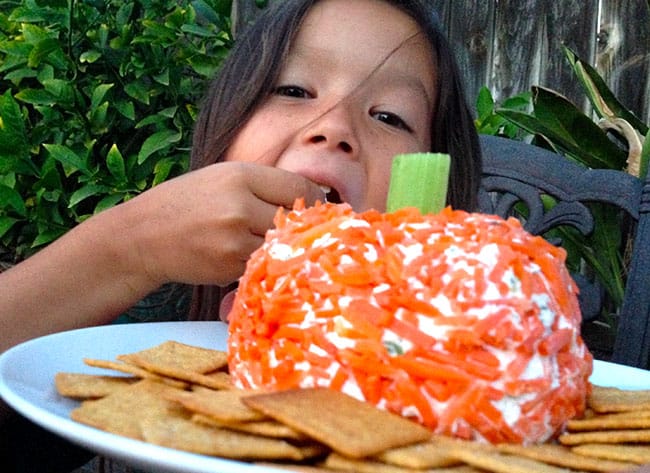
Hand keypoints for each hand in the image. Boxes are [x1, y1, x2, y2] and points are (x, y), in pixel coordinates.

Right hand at [117, 161, 324, 287]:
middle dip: (303, 226)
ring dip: (285, 248)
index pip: (299, 187)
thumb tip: (312, 197)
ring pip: (283, 246)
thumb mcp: (222, 178)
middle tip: (302, 230)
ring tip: (277, 245)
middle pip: (297, 219)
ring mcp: (235, 240)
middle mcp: (240, 206)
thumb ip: (263, 186)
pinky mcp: (230, 267)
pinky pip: (264, 265)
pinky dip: (265, 263)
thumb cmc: (185, 203)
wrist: (143, 237)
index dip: (316, 199)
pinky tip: (252, 257)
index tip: (319, 208)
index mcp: (240, 176)